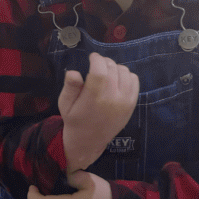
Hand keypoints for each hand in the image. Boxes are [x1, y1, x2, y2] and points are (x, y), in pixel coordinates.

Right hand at [59, 53, 138, 171]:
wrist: (88, 142)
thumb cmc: (74, 120)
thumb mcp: (65, 104)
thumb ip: (70, 87)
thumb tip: (73, 72)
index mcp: (94, 98)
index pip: (100, 70)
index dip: (96, 59)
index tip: (92, 57)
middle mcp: (113, 98)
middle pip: (112, 68)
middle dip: (104, 62)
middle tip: (97, 65)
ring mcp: (125, 101)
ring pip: (124, 72)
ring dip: (115, 68)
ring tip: (106, 72)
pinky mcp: (132, 104)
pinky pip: (134, 81)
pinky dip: (126, 75)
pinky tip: (116, 79)